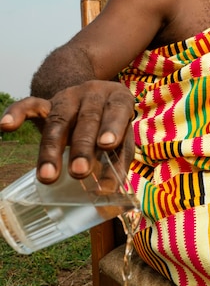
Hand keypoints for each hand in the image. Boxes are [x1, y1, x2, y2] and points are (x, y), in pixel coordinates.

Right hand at [0, 81, 135, 185]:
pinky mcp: (48, 102)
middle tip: (79, 172)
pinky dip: (16, 113)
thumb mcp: (122, 140)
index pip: (117, 110)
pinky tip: (5, 126)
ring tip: (48, 176)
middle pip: (87, 119)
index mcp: (118, 98)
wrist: (95, 98)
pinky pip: (30, 105)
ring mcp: (69, 96)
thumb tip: (107, 193)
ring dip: (52, 148)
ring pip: (58, 120)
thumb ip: (117, 163)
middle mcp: (93, 93)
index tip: (107, 144)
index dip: (112, 126)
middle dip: (82, 146)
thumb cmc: (112, 126)